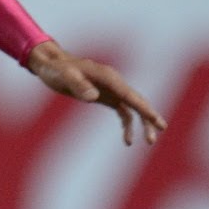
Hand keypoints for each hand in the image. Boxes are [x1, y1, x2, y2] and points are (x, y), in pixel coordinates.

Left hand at [26, 40, 166, 145]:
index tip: (157, 121)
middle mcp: (114, 83)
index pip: (130, 95)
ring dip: (141, 124)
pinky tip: (128, 139)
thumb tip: (93, 97)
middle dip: (148, 119)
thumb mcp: (64, 76)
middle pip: (137, 102)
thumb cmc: (57, 70)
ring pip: (133, 107)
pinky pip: (123, 111)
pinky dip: (128, 124)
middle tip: (152, 139)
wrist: (51, 66)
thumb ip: (78, 85)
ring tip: (146, 141)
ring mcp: (112, 90)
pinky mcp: (106, 96)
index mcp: (108, 77)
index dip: (145, 109)